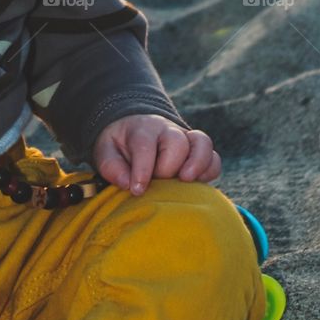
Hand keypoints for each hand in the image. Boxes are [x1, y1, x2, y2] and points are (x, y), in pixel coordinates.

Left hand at [92, 113, 220, 195]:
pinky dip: (210, 170)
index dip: (142, 169)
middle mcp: (167, 130)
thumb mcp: (106, 151)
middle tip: (157, 183)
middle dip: (167, 168)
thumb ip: (111, 166)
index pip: (145, 145)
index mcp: (142, 129)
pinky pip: (213, 157)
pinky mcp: (197, 151)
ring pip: (202, 143)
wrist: (134, 130)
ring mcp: (185, 138)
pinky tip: (198, 184)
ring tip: (186, 180)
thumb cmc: (119, 145)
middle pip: (176, 143)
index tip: (137, 189)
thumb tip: (127, 183)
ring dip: (197, 163)